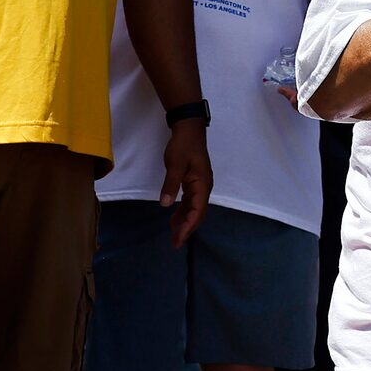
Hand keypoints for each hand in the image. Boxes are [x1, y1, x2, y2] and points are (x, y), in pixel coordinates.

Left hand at [158, 117, 212, 246]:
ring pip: (193, 208)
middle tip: (174, 242)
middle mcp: (204, 187)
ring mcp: (199, 184)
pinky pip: (190, 201)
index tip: (178, 239)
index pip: (197, 211)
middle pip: (197, 213)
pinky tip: (174, 217)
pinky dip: (183, 211)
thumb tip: (166, 205)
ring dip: (184, 220)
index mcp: (203, 184)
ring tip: (173, 233)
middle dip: (186, 228)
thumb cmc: (183, 145)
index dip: (188, 226)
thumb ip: (171, 184)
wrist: (189, 128)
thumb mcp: (176, 164)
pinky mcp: (193, 181)